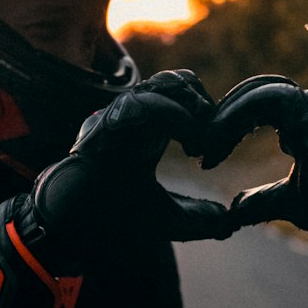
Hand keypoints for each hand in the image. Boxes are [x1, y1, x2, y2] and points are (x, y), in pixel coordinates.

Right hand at [30, 70, 233, 269]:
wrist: (76, 227)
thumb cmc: (115, 217)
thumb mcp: (171, 219)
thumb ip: (201, 218)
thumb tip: (230, 223)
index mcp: (150, 130)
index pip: (186, 97)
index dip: (208, 117)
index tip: (210, 155)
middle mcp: (137, 116)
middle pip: (181, 81)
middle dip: (204, 107)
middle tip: (209, 145)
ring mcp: (121, 115)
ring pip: (167, 84)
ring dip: (193, 110)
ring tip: (198, 146)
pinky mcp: (108, 123)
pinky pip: (147, 104)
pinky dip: (176, 119)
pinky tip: (188, 148)